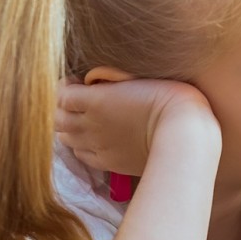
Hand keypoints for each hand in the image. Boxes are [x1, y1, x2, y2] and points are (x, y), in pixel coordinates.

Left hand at [55, 78, 219, 176]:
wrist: (183, 131)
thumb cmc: (167, 96)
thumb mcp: (135, 77)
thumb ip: (108, 79)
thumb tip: (93, 82)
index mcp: (95, 99)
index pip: (61, 94)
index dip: (65, 87)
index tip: (77, 82)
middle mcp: (90, 124)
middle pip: (57, 118)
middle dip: (62, 108)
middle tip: (78, 102)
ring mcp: (97, 145)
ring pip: (65, 137)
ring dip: (70, 127)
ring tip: (85, 120)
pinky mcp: (108, 162)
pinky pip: (82, 155)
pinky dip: (81, 146)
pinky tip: (95, 139)